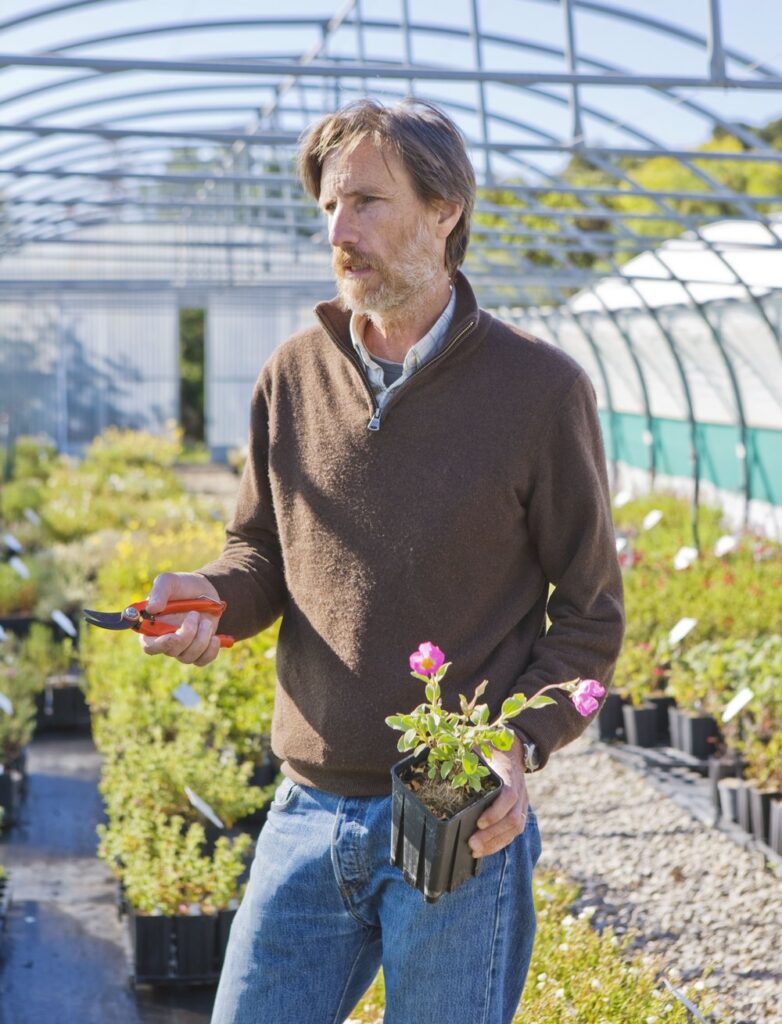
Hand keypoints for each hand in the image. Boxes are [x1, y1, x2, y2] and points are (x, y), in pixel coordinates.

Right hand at [139, 571, 222, 666]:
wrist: (205, 590)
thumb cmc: (181, 585)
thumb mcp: (169, 581)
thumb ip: (159, 592)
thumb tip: (152, 608)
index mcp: (152, 627)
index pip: (149, 646)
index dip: (160, 645)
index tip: (173, 635)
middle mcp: (164, 641)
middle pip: (171, 651)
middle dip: (187, 635)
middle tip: (195, 614)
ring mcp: (181, 648)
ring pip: (188, 657)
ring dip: (201, 638)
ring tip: (205, 620)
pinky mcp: (198, 650)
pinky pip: (202, 661)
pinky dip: (211, 650)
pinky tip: (214, 637)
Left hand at [468, 735, 528, 857]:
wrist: (512, 751)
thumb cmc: (490, 751)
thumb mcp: (479, 750)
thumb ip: (465, 757)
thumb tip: (440, 760)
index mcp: (509, 775)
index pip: (509, 797)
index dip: (496, 812)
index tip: (479, 822)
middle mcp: (520, 791)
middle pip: (512, 819)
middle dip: (492, 835)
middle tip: (472, 844)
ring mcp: (522, 803)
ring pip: (515, 828)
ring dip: (495, 843)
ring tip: (476, 851)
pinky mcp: (520, 811)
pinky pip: (514, 831)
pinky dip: (500, 842)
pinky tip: (484, 850)